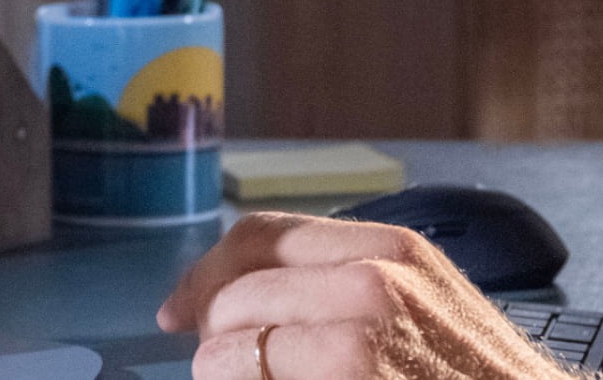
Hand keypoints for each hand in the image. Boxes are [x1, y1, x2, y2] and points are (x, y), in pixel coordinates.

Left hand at [159, 212, 576, 379]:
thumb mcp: (423, 308)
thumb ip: (341, 286)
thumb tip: (236, 299)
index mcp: (391, 250)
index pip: (261, 237)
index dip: (206, 274)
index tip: (179, 309)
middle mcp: (373, 283)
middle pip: (234, 296)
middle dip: (221, 340)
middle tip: (241, 372)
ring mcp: (357, 339)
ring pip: (225, 349)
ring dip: (234, 377)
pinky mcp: (347, 376)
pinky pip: (241, 379)